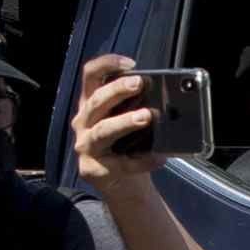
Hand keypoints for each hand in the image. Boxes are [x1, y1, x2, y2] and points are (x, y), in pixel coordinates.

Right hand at [68, 54, 158, 186]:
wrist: (123, 186)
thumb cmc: (128, 147)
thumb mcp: (127, 120)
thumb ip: (136, 106)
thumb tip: (166, 95)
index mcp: (91, 104)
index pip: (90, 75)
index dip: (107, 64)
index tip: (130, 64)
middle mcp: (83, 122)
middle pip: (96, 101)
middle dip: (117, 90)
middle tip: (139, 84)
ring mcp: (85, 146)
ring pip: (103, 130)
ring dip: (124, 121)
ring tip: (146, 117)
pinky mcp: (92, 169)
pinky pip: (121, 163)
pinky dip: (143, 161)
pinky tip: (159, 158)